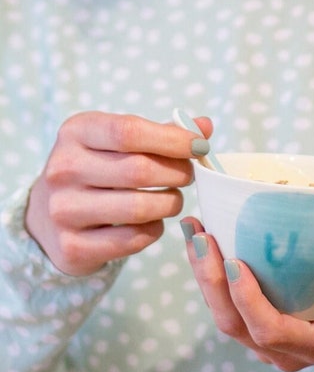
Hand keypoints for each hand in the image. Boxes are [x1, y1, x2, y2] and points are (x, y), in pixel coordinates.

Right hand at [26, 111, 211, 275]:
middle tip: (189, 175)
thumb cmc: (98, 171)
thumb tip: (205, 126)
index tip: (200, 146)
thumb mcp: (119, 143)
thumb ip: (162, 133)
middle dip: (178, 173)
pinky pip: (134, 238)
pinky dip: (155, 229)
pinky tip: (153, 221)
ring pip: (140, 208)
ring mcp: (64, 210)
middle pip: (139, 170)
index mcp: (75, 132)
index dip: (173, 140)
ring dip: (171, 203)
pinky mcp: (73, 246)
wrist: (50, 217)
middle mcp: (63, 169)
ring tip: (173, 198)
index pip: (129, 131)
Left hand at [181, 217, 313, 371]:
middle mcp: (281, 351)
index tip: (236, 261)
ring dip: (202, 276)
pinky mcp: (253, 327)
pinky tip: (201, 240)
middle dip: (212, 282)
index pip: (272, 330)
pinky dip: (208, 275)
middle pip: (234, 325)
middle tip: (202, 237)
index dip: (249, 301)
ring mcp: (263, 342)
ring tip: (193, 231)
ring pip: (221, 316)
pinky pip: (223, 306)